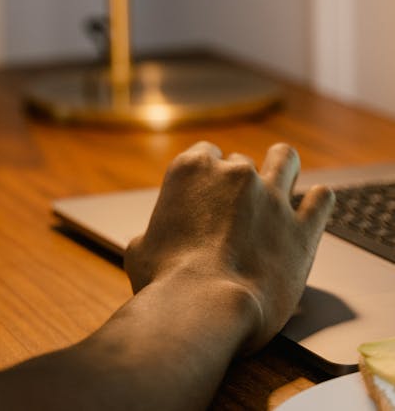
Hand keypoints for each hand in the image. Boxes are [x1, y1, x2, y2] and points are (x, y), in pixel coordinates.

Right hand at [124, 141, 334, 354]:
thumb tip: (147, 241)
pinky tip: (314, 207)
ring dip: (282, 168)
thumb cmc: (165, 282)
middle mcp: (234, 173)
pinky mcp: (302, 227)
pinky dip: (318, 202)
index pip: (206, 153)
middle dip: (241, 183)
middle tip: (240, 210)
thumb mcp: (139, 250)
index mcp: (191, 170)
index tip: (209, 195)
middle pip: (242, 162)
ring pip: (284, 158)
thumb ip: (150, 234)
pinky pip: (322, 199)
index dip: (209, 176)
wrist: (204, 307)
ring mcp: (271, 196)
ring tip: (282, 184)